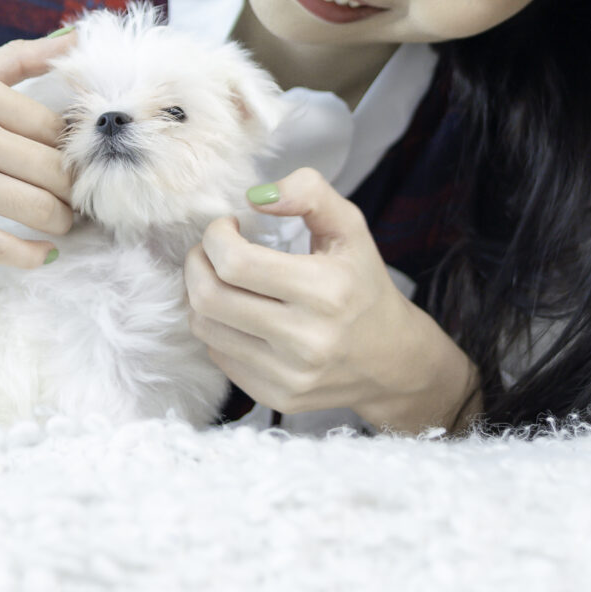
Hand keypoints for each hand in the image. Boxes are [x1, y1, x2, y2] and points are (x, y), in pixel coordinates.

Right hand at [0, 34, 77, 267]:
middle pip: (56, 170)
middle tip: (77, 201)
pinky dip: (33, 256)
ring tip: (58, 223)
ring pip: (40, 209)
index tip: (75, 167)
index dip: (73, 152)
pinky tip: (40, 253)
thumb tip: (79, 39)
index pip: (55, 127)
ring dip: (60, 223)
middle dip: (74, 192)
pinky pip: (5, 247)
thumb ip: (15, 60)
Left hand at [182, 167, 480, 433]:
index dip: (215, 236)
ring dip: (200, 295)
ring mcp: (290, 376)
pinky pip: (218, 356)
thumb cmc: (363, 285)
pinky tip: (239, 314)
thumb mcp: (350, 227)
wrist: (393, 361)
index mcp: (325, 291)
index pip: (234, 262)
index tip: (227, 227)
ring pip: (204, 328)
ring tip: (221, 279)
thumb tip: (255, 196)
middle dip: (197, 263)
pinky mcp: (278, 398)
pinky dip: (217, 328)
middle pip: (209, 297)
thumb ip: (308, 193)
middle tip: (211, 251)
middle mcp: (306, 340)